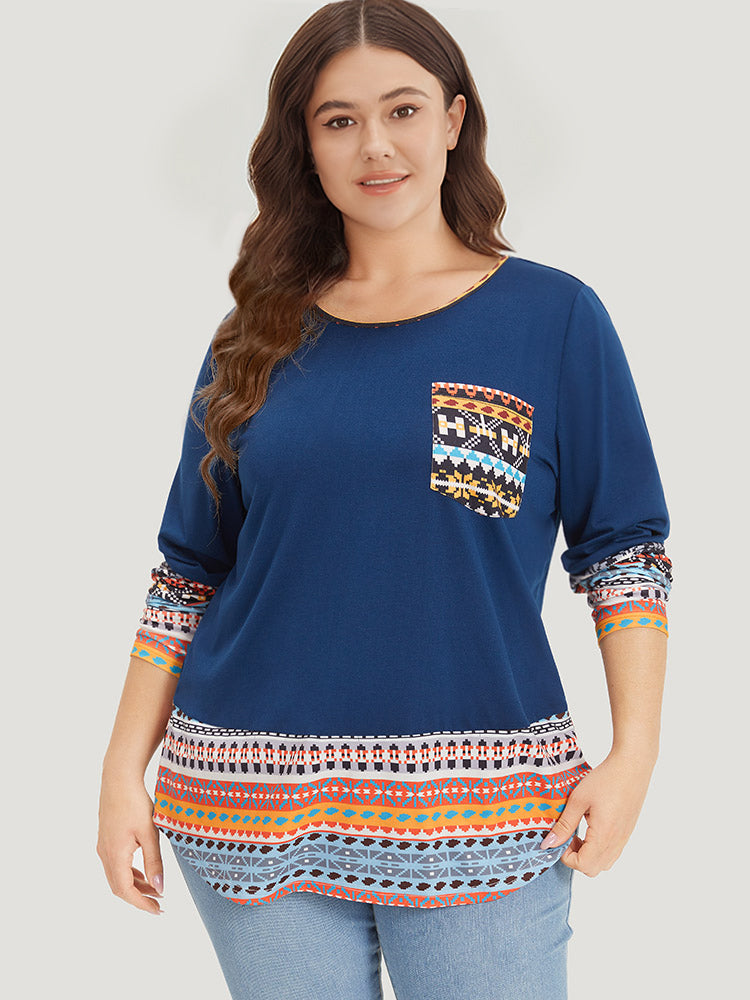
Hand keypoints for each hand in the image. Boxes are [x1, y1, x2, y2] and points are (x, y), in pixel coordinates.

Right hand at [97, 774, 164, 913]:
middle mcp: (105, 854)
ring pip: (117, 876)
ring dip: (135, 886)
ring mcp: (104, 846)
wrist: (119, 778)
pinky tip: (144, 872)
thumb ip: (155, 861)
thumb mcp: (150, 833)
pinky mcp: (107, 839)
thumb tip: (160, 887)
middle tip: (159, 903)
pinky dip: (130, 873)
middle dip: (139, 897)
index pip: (125, 890)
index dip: (141, 903)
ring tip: (155, 889)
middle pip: (119, 887)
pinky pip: (116, 865)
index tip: (158, 910)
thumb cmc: (135, 803)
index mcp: (115, 855)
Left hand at [540, 750, 655, 875]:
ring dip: (588, 854)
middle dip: (576, 858)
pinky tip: (592, 825)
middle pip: (593, 869)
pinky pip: (612, 852)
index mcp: (604, 836)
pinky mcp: (627, 832)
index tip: (560, 838)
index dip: (566, 857)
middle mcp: (616, 842)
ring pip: (604, 863)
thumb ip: (564, 824)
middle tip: (568, 836)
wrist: (632, 766)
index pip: (583, 865)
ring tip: (580, 830)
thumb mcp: (578, 800)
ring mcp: (624, 838)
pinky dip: (598, 848)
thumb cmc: (605, 779)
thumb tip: (549, 843)